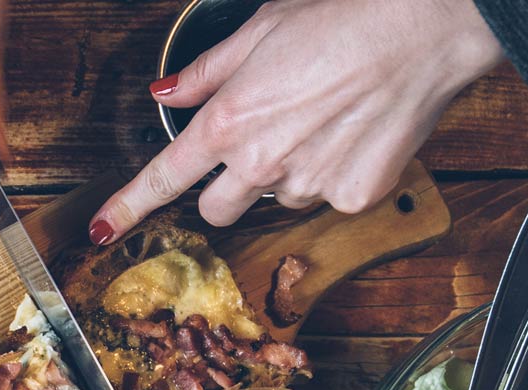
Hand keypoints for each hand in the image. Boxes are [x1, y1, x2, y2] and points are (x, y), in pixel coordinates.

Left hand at [90, 0, 502, 239]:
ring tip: (321, 122)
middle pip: (216, 210)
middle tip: (254, 149)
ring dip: (284, 176)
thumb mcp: (261, 30)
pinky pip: (327, 198)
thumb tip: (167, 90)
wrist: (426, 27)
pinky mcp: (351, 197)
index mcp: (228, 121)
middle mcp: (261, 163)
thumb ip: (208, 71)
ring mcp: (307, 185)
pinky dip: (334, 174)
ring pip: (276, 201)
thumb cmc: (346, 17)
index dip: (126, 207)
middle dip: (224, 188)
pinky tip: (354, 133)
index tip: (101, 230)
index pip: (163, 178)